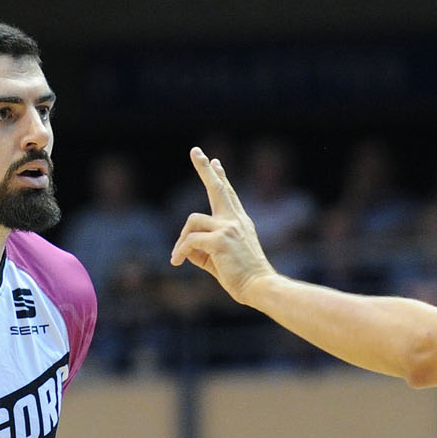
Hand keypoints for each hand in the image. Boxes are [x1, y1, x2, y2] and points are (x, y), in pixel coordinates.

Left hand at [170, 148, 276, 305]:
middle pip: (217, 187)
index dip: (221, 177)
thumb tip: (186, 247)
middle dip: (205, 168)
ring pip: (192, 221)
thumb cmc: (243, 278)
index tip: (215, 162)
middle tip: (195, 150)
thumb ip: (203, 249)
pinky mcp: (220, 240)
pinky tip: (176, 262)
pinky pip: (190, 241)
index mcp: (240, 223)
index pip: (228, 194)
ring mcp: (229, 227)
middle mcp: (236, 220)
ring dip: (181, 240)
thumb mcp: (220, 259)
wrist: (261, 287)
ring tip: (178, 257)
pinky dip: (180, 251)